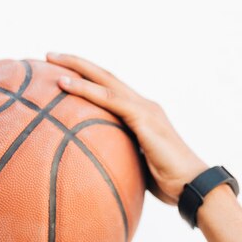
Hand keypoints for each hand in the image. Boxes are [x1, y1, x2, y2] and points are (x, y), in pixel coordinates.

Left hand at [46, 52, 209, 205]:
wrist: (191, 186)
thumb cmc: (167, 183)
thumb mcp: (137, 167)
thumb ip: (120, 159)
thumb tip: (96, 169)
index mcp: (141, 114)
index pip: (110, 89)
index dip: (88, 78)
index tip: (62, 72)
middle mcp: (143, 105)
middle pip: (105, 76)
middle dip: (76, 62)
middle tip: (49, 55)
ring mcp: (145, 109)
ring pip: (105, 80)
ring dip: (76, 67)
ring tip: (51, 58)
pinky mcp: (144, 118)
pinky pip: (110, 100)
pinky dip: (86, 90)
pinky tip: (64, 84)